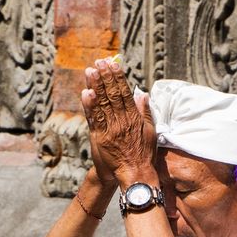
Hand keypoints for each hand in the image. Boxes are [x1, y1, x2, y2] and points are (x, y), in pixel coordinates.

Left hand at [80, 59, 156, 186]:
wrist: (135, 174)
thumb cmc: (143, 154)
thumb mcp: (150, 131)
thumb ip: (145, 112)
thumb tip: (142, 94)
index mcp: (134, 117)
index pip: (124, 92)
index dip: (118, 77)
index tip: (113, 64)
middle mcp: (122, 121)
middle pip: (112, 94)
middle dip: (105, 77)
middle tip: (99, 62)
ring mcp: (111, 129)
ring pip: (102, 104)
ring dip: (95, 86)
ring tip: (90, 71)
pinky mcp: (100, 138)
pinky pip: (94, 119)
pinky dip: (90, 106)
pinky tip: (86, 92)